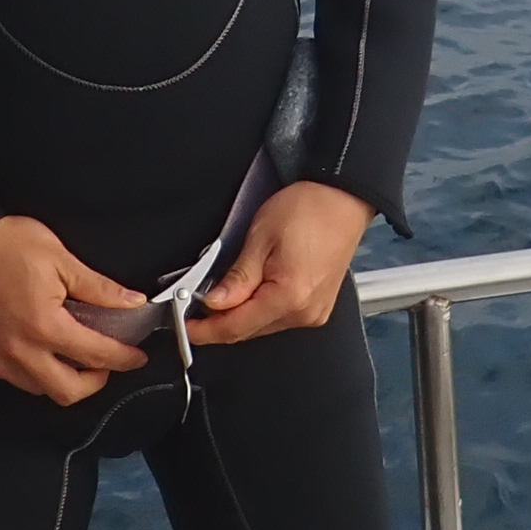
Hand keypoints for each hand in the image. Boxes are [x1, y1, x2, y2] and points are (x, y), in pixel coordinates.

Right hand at [0, 215, 153, 403]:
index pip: (96, 356)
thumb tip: (132, 301)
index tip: (135, 357)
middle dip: (94, 383)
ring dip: (60, 378)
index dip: (124, 359)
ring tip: (70, 355)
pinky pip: (9, 378)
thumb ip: (99, 288)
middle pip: (68, 392)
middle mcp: (17, 351)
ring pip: (37, 389)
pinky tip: (34, 349)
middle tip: (104, 365)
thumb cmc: (2, 243)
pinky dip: (28, 370)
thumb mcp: (60, 258)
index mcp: (44, 326)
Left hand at [187, 181, 372, 346]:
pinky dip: (260, 309)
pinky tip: (249, 292)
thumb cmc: (309, 208)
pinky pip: (279, 317)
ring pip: (263, 326)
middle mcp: (305, 312)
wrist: (343, 198)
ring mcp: (314, 312)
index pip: (236, 327)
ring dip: (240, 315)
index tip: (187, 327)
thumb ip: (237, 277)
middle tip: (195, 307)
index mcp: (289, 297)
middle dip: (220, 322)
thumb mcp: (261, 237)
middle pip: (249, 330)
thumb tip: (214, 302)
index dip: (207, 330)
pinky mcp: (318, 307)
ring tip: (223, 291)